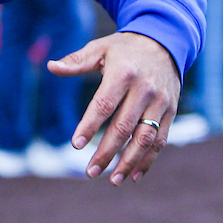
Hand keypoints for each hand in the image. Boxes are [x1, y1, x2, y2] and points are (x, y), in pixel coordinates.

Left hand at [48, 30, 179, 185]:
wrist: (164, 42)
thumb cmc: (123, 49)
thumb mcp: (99, 48)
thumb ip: (76, 61)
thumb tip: (51, 67)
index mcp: (123, 73)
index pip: (104, 104)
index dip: (90, 126)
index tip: (75, 145)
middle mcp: (144, 90)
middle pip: (124, 127)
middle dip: (107, 152)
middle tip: (90, 172)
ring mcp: (160, 102)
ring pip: (145, 138)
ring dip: (129, 162)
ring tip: (113, 180)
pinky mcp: (171, 111)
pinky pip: (160, 140)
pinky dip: (148, 160)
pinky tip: (134, 175)